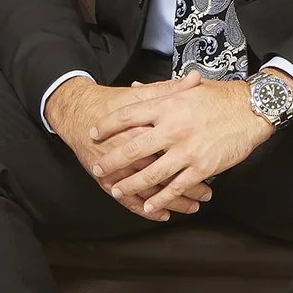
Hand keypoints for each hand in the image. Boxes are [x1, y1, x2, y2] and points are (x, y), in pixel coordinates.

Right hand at [43, 78, 215, 217]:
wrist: (79, 114)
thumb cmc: (113, 103)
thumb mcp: (142, 95)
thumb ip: (170, 90)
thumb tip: (195, 79)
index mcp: (141, 130)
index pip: (171, 148)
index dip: (193, 157)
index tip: (213, 163)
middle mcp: (130, 153)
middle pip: (163, 174)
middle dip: (186, 187)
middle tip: (207, 193)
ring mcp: (118, 170)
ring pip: (149, 191)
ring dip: (171, 201)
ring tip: (192, 206)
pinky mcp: (108, 181)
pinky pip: (129, 200)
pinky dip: (146, 209)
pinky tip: (163, 214)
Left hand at [89, 76, 282, 219]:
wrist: (252, 109)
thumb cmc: (221, 97)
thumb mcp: (189, 88)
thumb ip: (160, 91)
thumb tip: (134, 89)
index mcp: (168, 106)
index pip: (128, 115)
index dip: (108, 126)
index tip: (94, 133)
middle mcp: (173, 128)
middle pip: (133, 148)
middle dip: (112, 161)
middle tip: (98, 168)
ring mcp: (187, 150)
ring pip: (151, 174)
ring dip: (131, 185)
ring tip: (116, 190)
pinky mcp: (202, 167)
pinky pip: (176, 187)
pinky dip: (160, 199)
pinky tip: (149, 205)